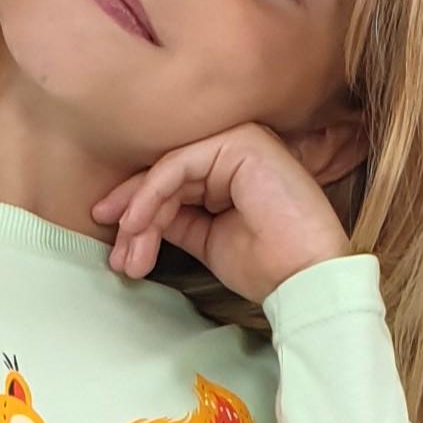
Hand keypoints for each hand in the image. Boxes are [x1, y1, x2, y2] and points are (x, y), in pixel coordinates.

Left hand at [92, 115, 363, 302]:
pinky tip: (135, 225)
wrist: (304, 280)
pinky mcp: (241, 142)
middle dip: (134, 221)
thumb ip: (176, 221)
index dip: (138, 215)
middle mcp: (236, 150)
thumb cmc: (268, 266)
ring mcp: (239, 142)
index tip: (119, 254)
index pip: (173, 184)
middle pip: (165, 177)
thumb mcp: (208, 241)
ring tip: (129, 256)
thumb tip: (133, 220)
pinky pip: (178, 166)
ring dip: (139, 215)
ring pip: (167, 172)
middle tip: (118, 260)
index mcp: (232, 171)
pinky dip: (150, 196)